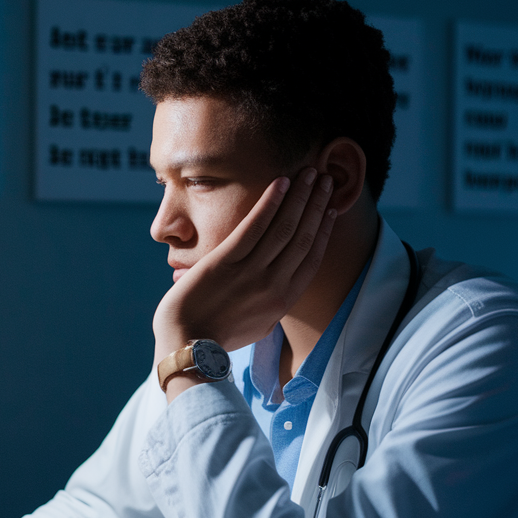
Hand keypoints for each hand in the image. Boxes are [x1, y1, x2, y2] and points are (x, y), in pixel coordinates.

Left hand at [152, 168, 335, 362]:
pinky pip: (254, 227)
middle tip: (326, 180)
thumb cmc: (217, 336)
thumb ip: (272, 305)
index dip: (323, 230)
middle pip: (304, 236)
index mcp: (283, 301)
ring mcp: (251, 273)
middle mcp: (274, 285)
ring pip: (285, 227)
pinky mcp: (226, 262)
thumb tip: (279, 289)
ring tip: (310, 173)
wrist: (186, 344)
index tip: (330, 209)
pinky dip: (270, 203)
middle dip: (317, 205)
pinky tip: (280, 183)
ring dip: (300, 196)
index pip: (312, 258)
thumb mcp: (257, 325)